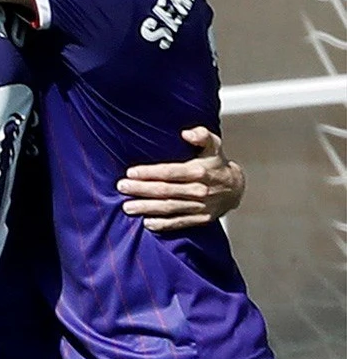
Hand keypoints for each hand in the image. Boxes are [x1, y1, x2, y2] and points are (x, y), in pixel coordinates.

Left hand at [117, 126, 244, 231]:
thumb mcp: (213, 145)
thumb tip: (186, 133)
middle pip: (165, 191)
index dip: (150, 173)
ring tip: (127, 207)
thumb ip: (201, 135)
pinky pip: (179, 222)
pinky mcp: (200, 219)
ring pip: (169, 208)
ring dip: (147, 208)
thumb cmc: (216, 163)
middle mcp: (199, 190)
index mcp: (199, 171)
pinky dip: (163, 224)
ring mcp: (200, 206)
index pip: (170, 172)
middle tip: (122, 187)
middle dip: (141, 189)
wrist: (236, 188)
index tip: (131, 172)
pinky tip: (146, 223)